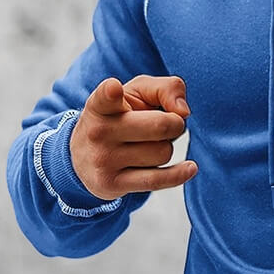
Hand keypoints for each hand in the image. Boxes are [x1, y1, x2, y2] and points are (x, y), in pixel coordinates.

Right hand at [69, 75, 197, 200]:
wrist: (83, 158)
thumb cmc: (120, 116)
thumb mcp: (137, 93)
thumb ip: (166, 88)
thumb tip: (183, 112)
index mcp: (100, 104)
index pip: (106, 96)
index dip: (111, 92)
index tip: (114, 89)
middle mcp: (98, 132)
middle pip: (160, 126)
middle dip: (174, 125)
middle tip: (166, 124)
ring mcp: (104, 160)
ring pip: (163, 153)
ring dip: (165, 148)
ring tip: (146, 145)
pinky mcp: (112, 184)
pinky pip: (158, 180)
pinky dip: (179, 174)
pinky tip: (190, 167)